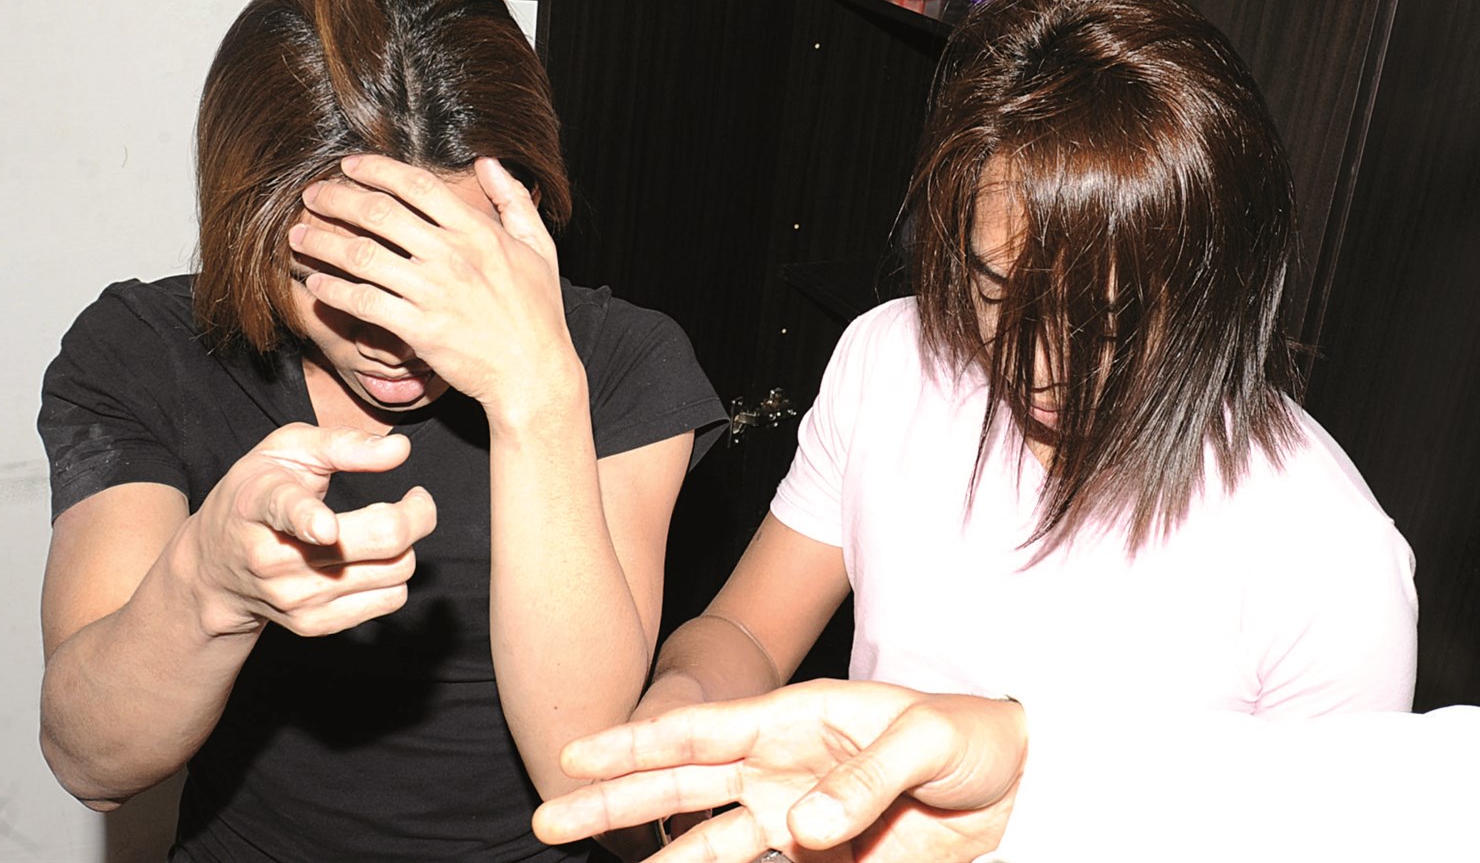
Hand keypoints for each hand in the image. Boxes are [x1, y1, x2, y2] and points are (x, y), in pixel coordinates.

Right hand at [181, 422, 433, 637]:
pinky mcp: (314, 624)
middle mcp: (273, 557)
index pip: (285, 510)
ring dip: (407, 545)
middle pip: (380, 539)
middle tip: (417, 499)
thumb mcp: (286, 450)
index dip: (308, 519)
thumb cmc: (258, 492)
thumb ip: (342, 443)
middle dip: (418, 513)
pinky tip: (371, 559)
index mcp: (259, 502)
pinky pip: (392, 599)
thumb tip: (400, 450)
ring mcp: (294, 597)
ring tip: (386, 527)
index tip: (326, 528)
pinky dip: (396, 575)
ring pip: (397, 570)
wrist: (214, 568)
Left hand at [289, 155, 580, 420]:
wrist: (534, 373)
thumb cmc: (538, 312)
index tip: (350, 166)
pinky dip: (334, 291)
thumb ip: (514, 200)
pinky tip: (316, 284)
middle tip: (313, 196)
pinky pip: (364, 303)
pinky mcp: (418, 329)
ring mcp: (433, 293)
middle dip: (338, 199)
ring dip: (323, 243)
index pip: (417, 186)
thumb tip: (490, 161)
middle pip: (380, 214)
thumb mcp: (540, 248)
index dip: (377, 170)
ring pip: (362, 257)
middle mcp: (452, 256)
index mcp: (478, 231)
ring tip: (299, 237)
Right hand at [532, 679, 1026, 862]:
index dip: (636, 741)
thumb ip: (866, 780)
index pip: (702, 731)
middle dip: (615, 800)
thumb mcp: (927, 740)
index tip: (577, 755)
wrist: (1020, 778)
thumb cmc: (973, 733)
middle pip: (681, 785)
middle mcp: (780, 767)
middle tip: (548, 816)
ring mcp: (796, 815)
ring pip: (709, 841)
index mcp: (794, 720)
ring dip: (661, 857)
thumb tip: (804, 831)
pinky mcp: (823, 859)